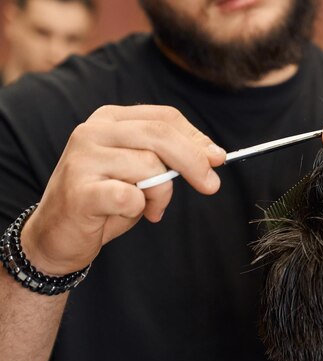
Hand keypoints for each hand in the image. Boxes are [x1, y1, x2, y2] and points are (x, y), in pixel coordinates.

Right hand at [20, 105, 225, 274]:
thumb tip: (214, 155)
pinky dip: (138, 208)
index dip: (197, 139)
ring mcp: (82, 159)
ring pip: (150, 166)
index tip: (218, 159)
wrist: (58, 235)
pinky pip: (131, 196)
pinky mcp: (79, 190)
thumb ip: (171, 158)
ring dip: (161, 194)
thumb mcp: (142, 172)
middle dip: (195, 161)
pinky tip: (127, 213)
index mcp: (110, 119)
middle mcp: (93, 131)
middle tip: (211, 185)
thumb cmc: (106, 200)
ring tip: (149, 207)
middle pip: (161, 135)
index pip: (165, 117)